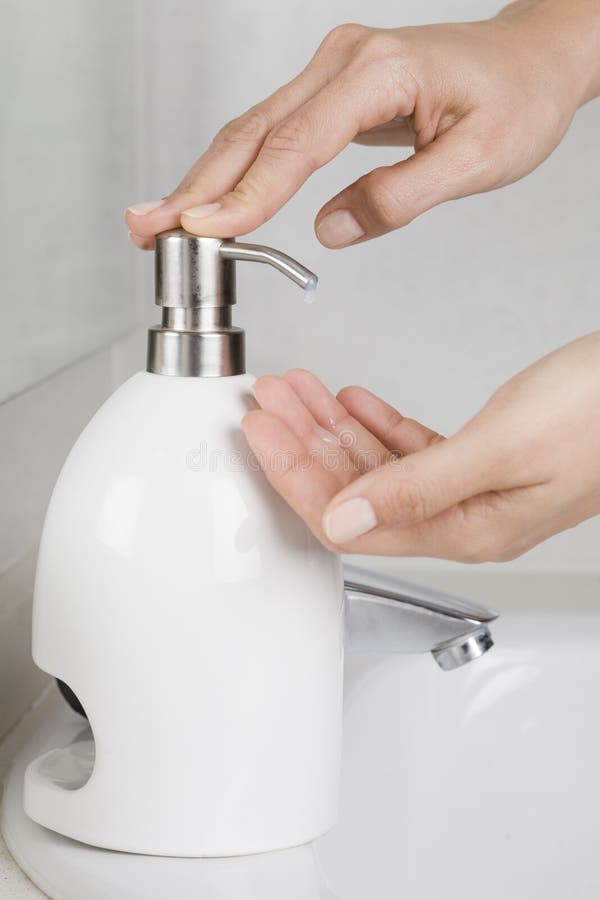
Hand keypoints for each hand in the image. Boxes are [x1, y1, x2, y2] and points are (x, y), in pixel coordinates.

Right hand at [126, 0, 599, 249]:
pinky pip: (272, 131)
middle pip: (253, 131)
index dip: (247, 193)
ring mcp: (332, 71)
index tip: (205, 230)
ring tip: (159, 218)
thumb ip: (402, 197)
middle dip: (197, 186)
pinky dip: (236, 168)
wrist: (531, 61)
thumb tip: (331, 229)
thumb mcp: (479, 161)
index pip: (296, 144)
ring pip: (253, 129)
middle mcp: (343, 62)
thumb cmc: (516, 100)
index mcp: (378, 73)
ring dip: (204, 178)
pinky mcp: (331, 89)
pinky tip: (211, 195)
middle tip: (147, 227)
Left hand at [241, 333, 599, 561]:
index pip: (351, 518)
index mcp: (463, 528)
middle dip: (304, 444)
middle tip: (266, 404)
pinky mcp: (483, 459)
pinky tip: (353, 404)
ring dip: (334, 428)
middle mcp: (462, 517)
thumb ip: (418, 488)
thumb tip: (344, 520)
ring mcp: (472, 489)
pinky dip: (377, 423)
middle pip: (356, 490)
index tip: (260, 434)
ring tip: (297, 393)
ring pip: (379, 465)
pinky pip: (412, 449)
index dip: (296, 475)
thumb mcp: (502, 448)